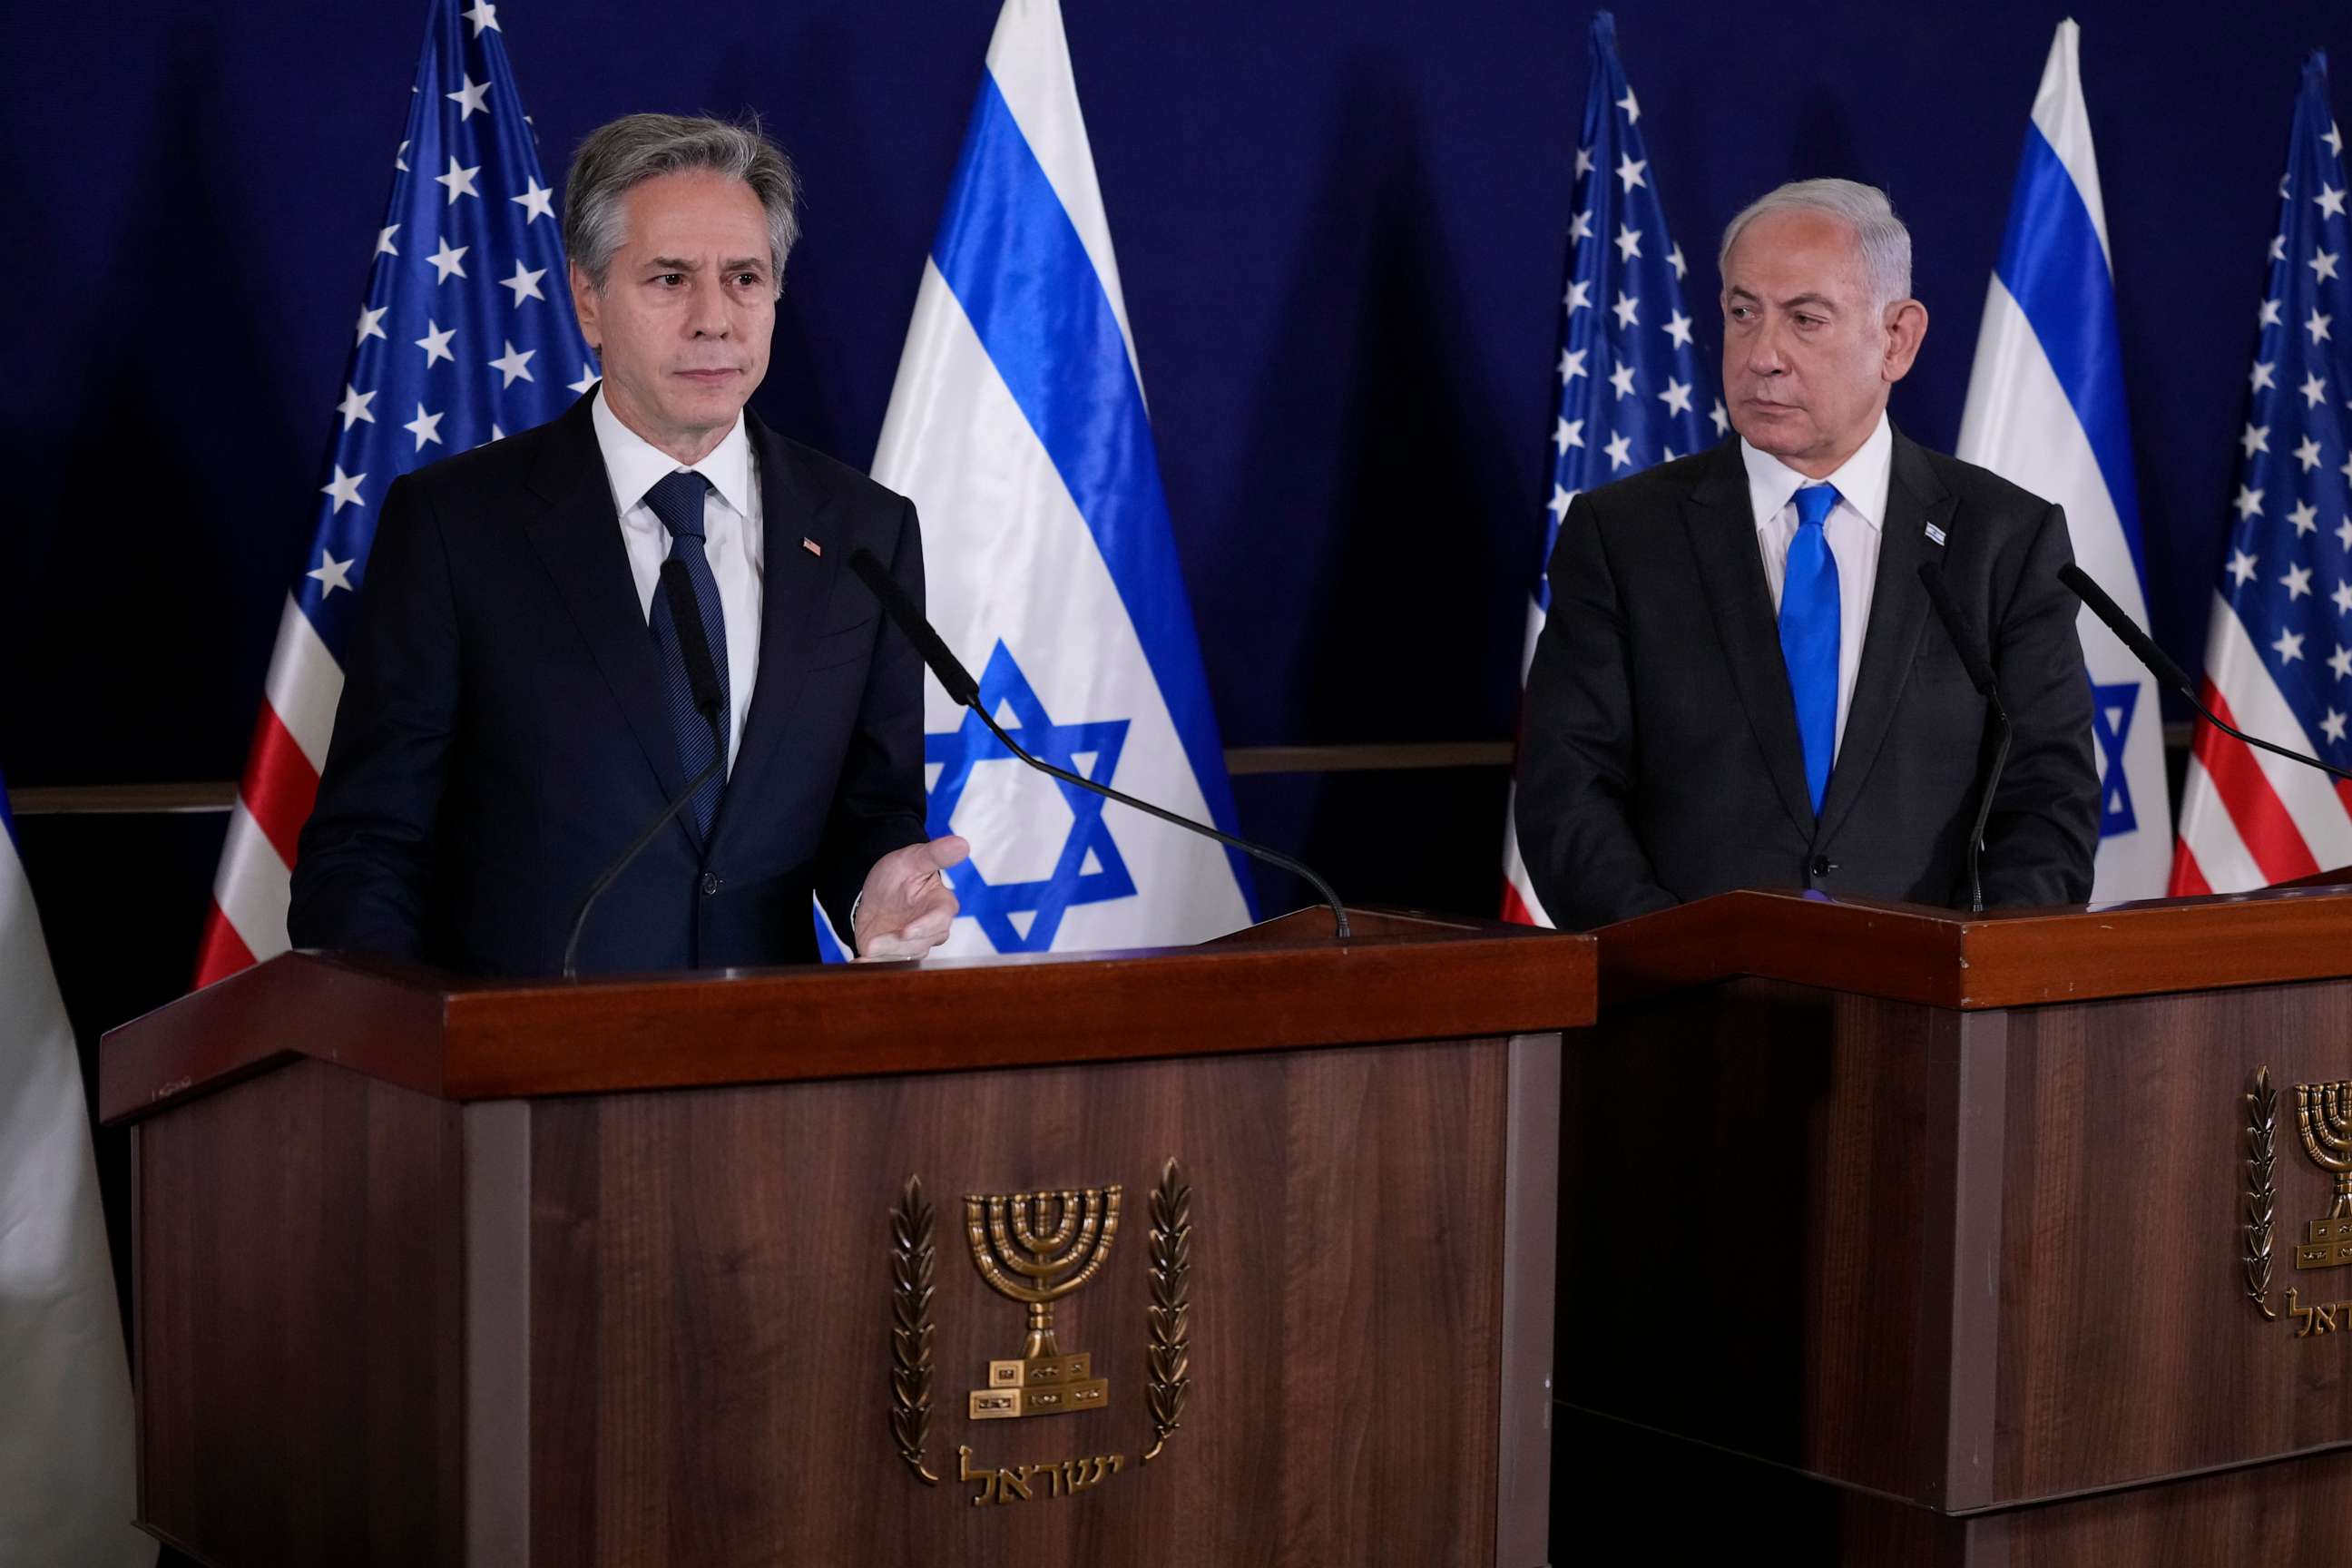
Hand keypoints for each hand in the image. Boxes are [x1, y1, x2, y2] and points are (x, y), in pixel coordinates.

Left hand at [852, 836, 969, 959]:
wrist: (877, 890)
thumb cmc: (901, 871)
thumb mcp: (914, 858)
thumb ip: (936, 854)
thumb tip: (962, 844)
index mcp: (942, 905)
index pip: (940, 920)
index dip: (924, 927)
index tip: (906, 931)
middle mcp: (932, 929)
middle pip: (921, 943)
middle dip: (897, 945)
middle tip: (874, 944)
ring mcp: (915, 943)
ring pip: (905, 955)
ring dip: (884, 955)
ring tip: (866, 950)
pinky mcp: (898, 953)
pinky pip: (889, 963)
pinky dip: (874, 965)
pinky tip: (859, 961)